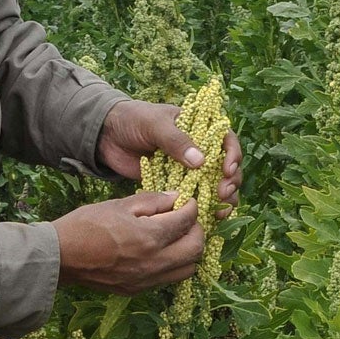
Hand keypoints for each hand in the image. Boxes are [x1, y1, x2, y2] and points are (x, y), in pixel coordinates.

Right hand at [53, 193, 205, 292]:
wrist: (61, 256)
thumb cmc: (86, 225)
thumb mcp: (119, 205)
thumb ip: (152, 201)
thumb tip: (176, 198)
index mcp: (149, 237)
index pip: (187, 221)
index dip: (192, 207)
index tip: (188, 201)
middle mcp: (154, 262)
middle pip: (196, 248)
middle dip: (197, 230)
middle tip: (186, 220)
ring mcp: (147, 279)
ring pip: (188, 268)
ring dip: (189, 251)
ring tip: (176, 237)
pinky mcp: (138, 289)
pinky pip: (168, 278)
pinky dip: (173, 264)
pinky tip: (160, 252)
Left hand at [96, 100, 242, 213]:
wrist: (107, 135)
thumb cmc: (134, 120)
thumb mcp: (155, 124)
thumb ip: (176, 141)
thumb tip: (201, 162)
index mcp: (199, 128)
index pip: (226, 140)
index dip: (232, 155)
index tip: (226, 170)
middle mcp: (198, 149)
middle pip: (225, 167)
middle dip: (229, 182)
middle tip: (222, 194)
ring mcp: (188, 169)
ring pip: (214, 185)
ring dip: (222, 199)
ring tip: (220, 210)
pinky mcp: (175, 185)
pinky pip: (194, 198)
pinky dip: (203, 208)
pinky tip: (209, 218)